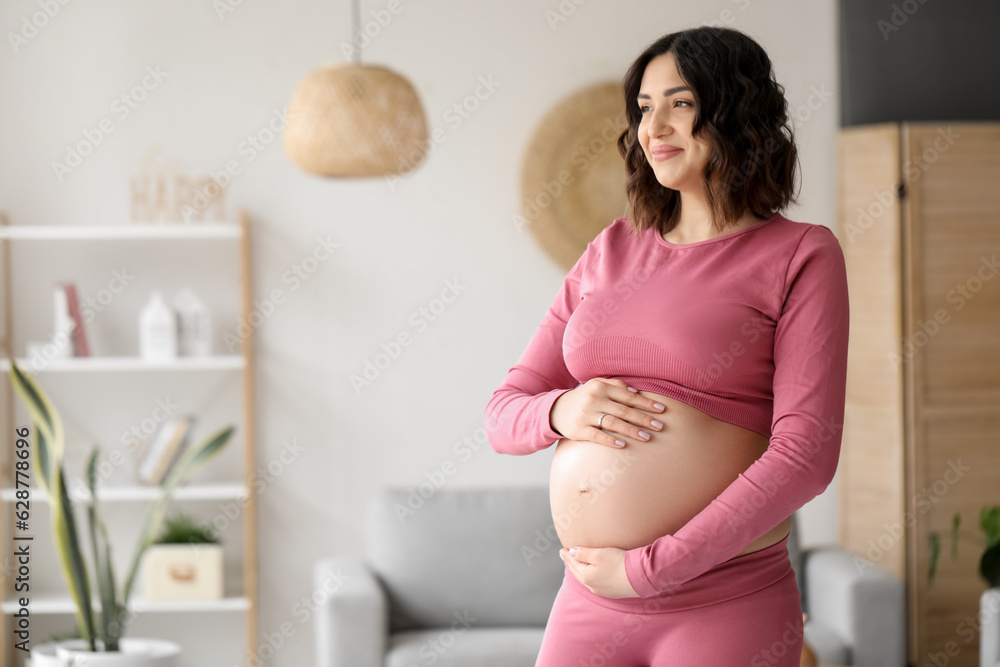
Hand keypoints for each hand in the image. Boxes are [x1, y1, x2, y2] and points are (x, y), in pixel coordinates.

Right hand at [549, 379, 665, 448]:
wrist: (557, 410)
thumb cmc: (584, 398)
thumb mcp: (597, 386)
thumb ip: (616, 386)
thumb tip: (637, 392)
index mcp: (601, 386)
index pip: (628, 396)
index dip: (646, 403)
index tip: (662, 410)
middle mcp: (594, 399)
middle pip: (624, 410)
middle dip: (644, 419)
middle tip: (660, 426)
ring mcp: (586, 415)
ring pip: (613, 423)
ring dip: (632, 430)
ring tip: (647, 437)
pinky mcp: (579, 430)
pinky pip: (597, 436)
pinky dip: (610, 440)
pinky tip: (623, 445)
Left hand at [559, 545, 639, 597]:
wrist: (641, 577)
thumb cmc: (619, 563)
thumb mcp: (598, 554)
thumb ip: (583, 553)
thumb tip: (571, 553)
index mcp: (586, 577)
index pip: (573, 563)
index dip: (567, 555)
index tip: (562, 550)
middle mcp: (592, 587)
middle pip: (577, 573)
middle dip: (572, 563)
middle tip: (566, 556)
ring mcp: (602, 591)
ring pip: (586, 579)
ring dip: (580, 570)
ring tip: (577, 563)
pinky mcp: (612, 592)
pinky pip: (595, 582)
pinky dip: (590, 575)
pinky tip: (593, 573)